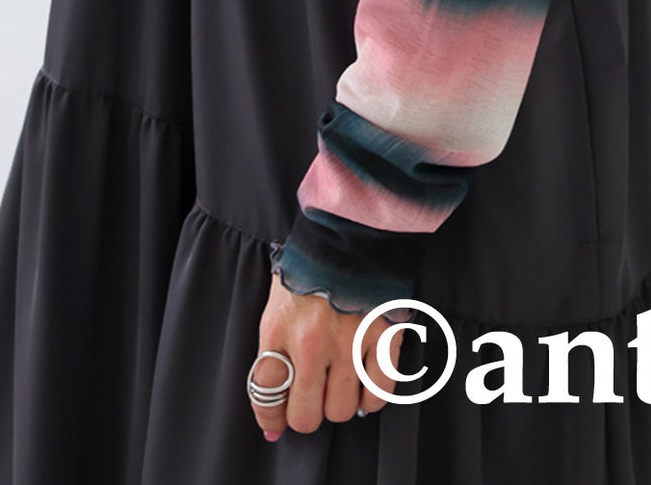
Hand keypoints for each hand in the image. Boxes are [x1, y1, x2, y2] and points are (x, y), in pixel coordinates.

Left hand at [250, 272, 408, 440]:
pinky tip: (365, 379)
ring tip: (341, 381)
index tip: (276, 422)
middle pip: (306, 416)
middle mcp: (312, 342)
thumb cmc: (311, 265)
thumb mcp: (278, 301)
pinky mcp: (384, 338)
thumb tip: (271, 410)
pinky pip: (378, 395)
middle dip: (307, 414)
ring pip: (342, 411)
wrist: (352, 228)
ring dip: (340, 402)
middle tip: (313, 398)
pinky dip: (372, 396)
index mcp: (280, 328)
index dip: (270, 416)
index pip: (266, 393)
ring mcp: (350, 342)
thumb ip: (273, 352)